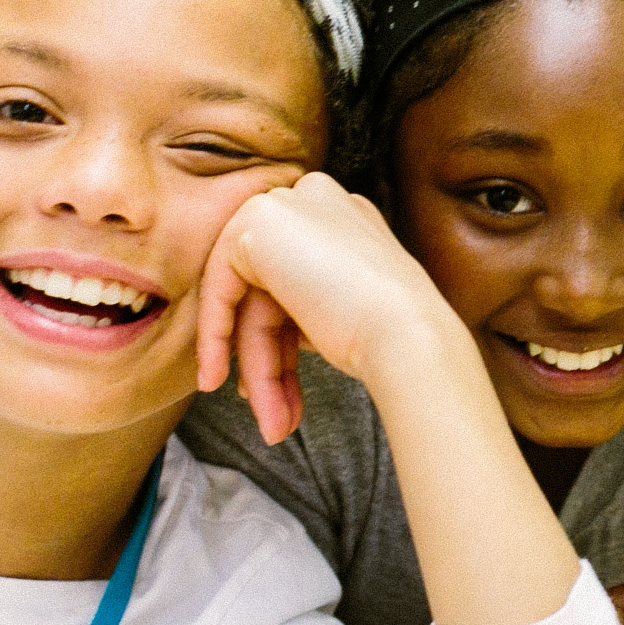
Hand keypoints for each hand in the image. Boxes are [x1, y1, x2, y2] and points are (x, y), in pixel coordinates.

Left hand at [194, 174, 466, 439]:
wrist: (408, 335)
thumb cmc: (390, 336)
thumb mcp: (337, 313)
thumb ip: (296, 309)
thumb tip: (246, 340)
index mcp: (343, 216)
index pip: (292, 280)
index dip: (280, 340)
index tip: (275, 392)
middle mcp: (315, 200)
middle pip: (268, 291)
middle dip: (267, 361)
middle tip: (275, 421)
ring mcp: (287, 204)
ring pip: (250, 299)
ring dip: (259, 368)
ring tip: (273, 424)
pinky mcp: (259, 221)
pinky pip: (220, 285)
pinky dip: (216, 336)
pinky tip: (217, 378)